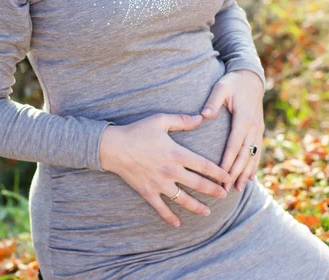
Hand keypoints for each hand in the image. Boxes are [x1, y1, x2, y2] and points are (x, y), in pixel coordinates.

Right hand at [99, 113, 231, 227]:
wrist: (113, 147)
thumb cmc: (137, 131)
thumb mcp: (160, 120)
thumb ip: (181, 120)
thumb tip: (201, 118)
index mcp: (176, 153)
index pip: (203, 165)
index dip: (218, 172)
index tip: (228, 177)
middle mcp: (171, 171)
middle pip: (198, 184)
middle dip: (213, 190)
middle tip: (224, 195)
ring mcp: (159, 184)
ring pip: (183, 200)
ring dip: (197, 206)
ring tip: (207, 211)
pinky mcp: (148, 192)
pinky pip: (161, 208)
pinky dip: (169, 217)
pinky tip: (178, 224)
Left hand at [200, 69, 264, 191]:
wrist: (251, 78)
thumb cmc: (233, 83)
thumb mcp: (221, 87)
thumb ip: (213, 101)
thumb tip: (204, 115)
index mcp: (243, 118)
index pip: (234, 144)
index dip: (228, 160)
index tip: (220, 174)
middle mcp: (254, 127)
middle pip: (244, 154)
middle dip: (236, 173)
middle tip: (227, 188)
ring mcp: (258, 130)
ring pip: (252, 156)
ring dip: (246, 173)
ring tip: (239, 189)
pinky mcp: (259, 130)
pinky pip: (257, 151)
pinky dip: (254, 166)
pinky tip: (250, 179)